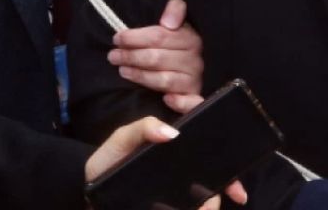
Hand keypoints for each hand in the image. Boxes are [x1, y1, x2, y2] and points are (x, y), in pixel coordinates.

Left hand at [84, 117, 247, 208]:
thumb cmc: (107, 159)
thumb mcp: (122, 138)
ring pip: (209, 184)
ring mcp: (179, 178)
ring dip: (218, 195)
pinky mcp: (174, 197)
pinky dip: (205, 206)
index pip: (202, 125)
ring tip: (211, 207)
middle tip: (237, 192)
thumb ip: (143, 128)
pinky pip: (195, 200)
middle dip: (230, 176)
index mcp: (172, 136)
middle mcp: (181, 156)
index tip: (226, 139)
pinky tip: (205, 209)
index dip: (219, 128)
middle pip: (214, 161)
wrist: (90, 189)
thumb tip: (174, 132)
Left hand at [109, 0, 204, 113]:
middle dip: (131, 56)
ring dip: (141, 76)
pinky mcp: (194, 97)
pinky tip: (167, 99)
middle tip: (113, 56)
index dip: (135, 37)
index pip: (159, 36)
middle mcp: (195, 60)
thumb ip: (176, 10)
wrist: (194, 66)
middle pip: (157, 58)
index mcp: (191, 39)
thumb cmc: (178, 44)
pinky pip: (191, 102)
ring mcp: (194, 80)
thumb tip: (168, 22)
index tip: (117, 38)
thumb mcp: (178, 23)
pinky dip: (180, 102)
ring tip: (122, 71)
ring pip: (164, 80)